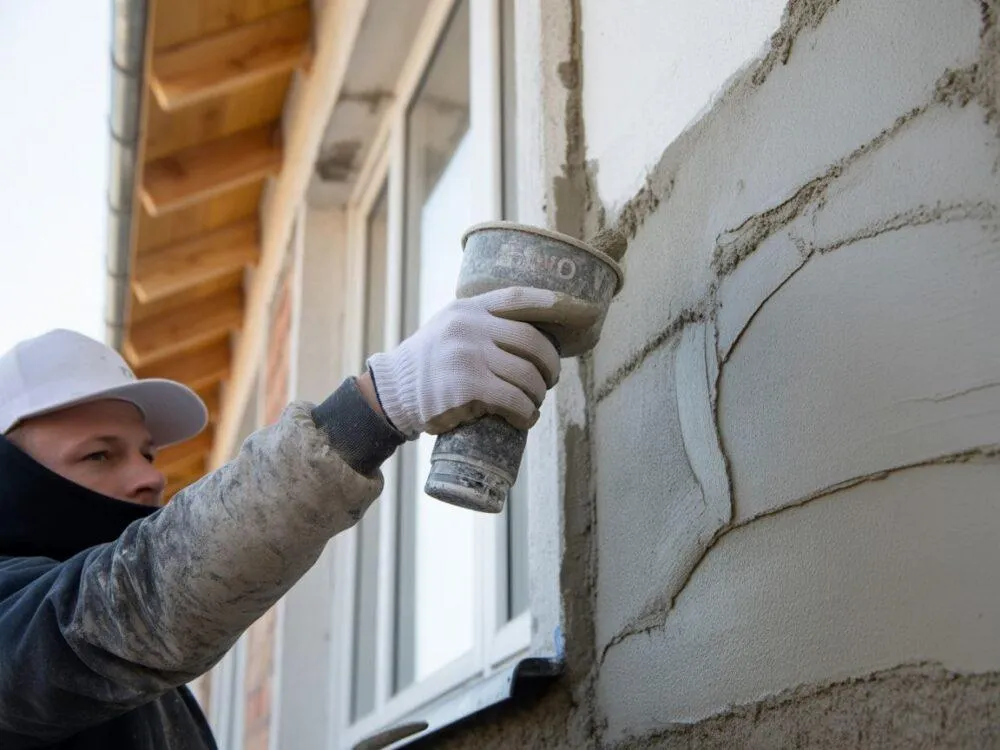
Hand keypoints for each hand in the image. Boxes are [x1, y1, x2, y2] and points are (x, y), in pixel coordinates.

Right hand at [366, 287, 561, 437]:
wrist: (392, 392)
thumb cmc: (428, 363)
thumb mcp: (450, 327)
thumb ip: (482, 323)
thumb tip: (532, 330)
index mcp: (469, 309)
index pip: (518, 297)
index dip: (554, 302)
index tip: (581, 310)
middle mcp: (469, 327)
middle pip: (533, 342)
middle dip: (550, 365)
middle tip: (549, 379)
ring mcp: (468, 356)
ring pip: (527, 375)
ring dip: (538, 394)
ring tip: (533, 403)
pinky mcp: (467, 387)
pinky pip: (513, 401)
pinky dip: (526, 414)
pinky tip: (525, 419)